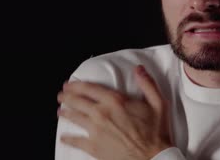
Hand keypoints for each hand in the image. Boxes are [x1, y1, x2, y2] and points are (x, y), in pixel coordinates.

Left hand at [57, 65, 172, 159]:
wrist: (152, 158)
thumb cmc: (156, 133)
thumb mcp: (158, 103)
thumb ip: (148, 84)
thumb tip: (139, 69)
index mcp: (116, 102)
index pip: (90, 89)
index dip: (77, 85)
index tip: (70, 84)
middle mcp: (102, 114)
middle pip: (78, 101)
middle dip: (67, 97)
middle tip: (61, 95)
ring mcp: (96, 131)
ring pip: (74, 118)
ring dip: (65, 113)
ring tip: (60, 111)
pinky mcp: (94, 147)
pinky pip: (76, 141)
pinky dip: (68, 138)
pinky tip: (64, 137)